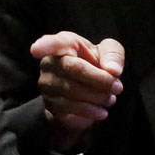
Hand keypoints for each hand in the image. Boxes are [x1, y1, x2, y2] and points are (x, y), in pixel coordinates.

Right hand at [31, 31, 124, 150]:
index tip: (36, 50)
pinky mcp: (49, 104)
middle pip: (73, 68)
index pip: (54, 43)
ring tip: (110, 98)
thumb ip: (113, 55)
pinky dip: (90, 111)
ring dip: (98, 97)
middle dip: (100, 79)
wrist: (87, 94)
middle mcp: (50, 62)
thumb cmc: (95, 65)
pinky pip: (69, 107)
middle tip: (118, 87)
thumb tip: (112, 70)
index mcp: (64, 44)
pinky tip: (101, 111)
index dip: (44, 46)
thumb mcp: (109, 54)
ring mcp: (47, 84)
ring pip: (72, 90)